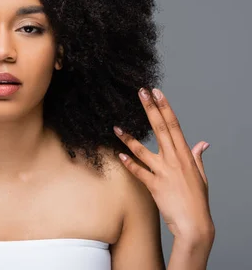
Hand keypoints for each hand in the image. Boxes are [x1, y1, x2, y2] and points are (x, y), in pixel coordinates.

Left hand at [113, 87, 213, 243]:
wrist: (195, 225)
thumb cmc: (196, 201)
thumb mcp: (200, 176)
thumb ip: (197, 157)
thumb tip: (202, 143)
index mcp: (185, 155)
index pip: (174, 125)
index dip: (165, 107)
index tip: (156, 92)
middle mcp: (174, 160)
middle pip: (161, 129)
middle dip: (150, 109)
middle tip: (140, 92)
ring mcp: (164, 172)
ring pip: (143, 150)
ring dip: (128, 138)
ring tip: (115, 127)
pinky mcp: (155, 186)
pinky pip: (139, 172)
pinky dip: (129, 164)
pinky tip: (118, 155)